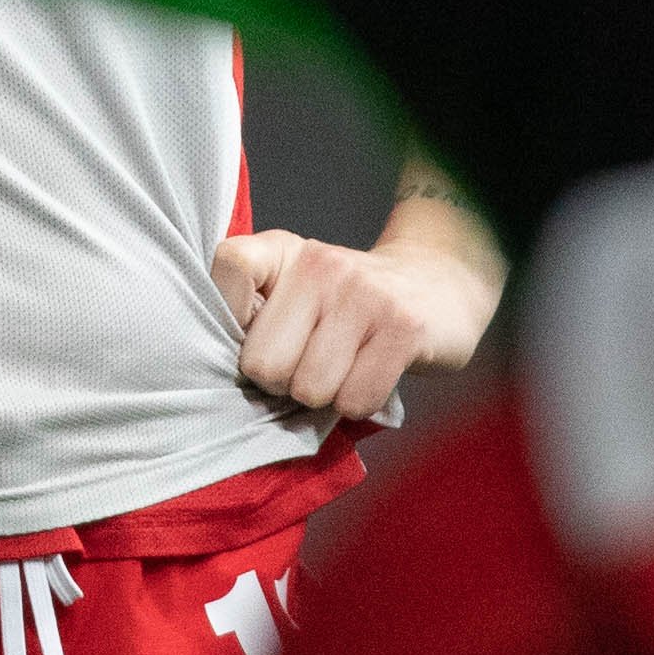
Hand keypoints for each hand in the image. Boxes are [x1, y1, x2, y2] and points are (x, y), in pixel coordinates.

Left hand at [209, 229, 496, 422]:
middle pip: (263, 364)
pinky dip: (361, 403)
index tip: (262, 334)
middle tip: (311, 365)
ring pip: (310, 390)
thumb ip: (253, 315)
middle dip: (283, 383)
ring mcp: (365, 294)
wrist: (440, 284)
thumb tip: (214, 374)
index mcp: (285, 251)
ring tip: (345, 368)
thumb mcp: (297, 287)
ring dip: (326, 397)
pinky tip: (372, 375)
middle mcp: (322, 264)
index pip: (230, 268)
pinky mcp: (404, 327)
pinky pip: (356, 399)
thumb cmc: (350, 303)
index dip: (234, 322)